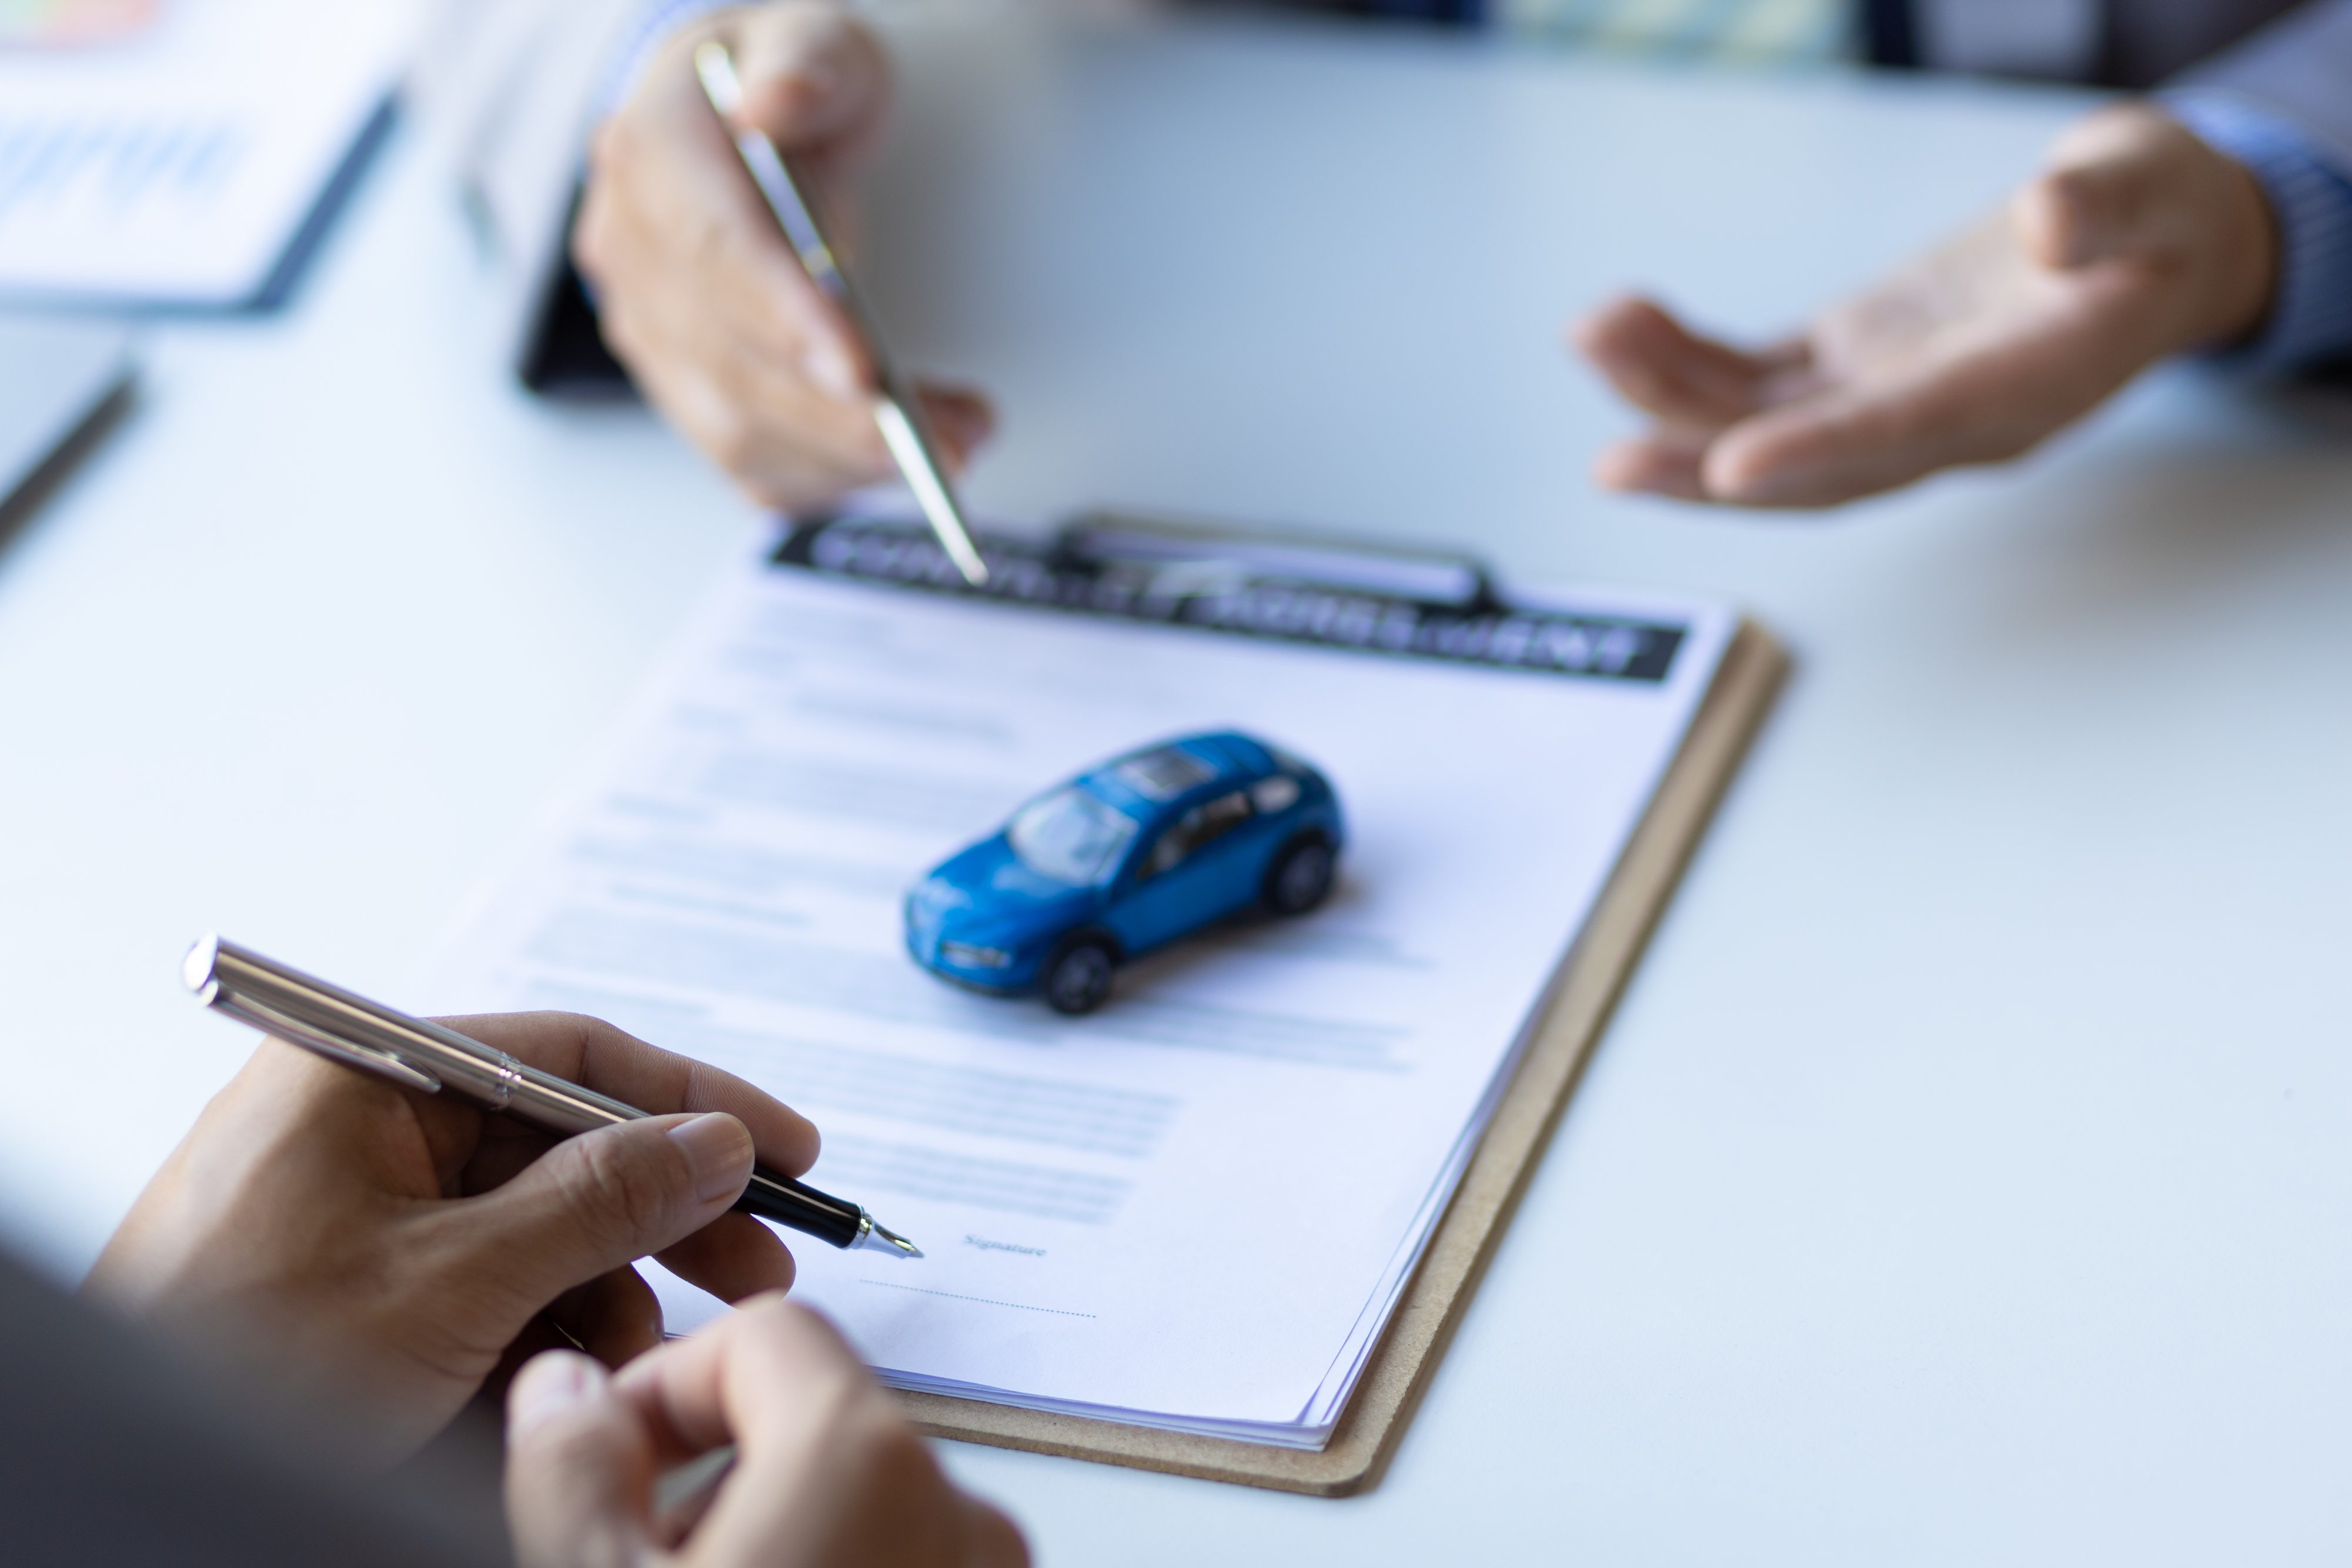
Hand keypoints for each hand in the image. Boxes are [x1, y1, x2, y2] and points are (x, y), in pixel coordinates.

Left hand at [86, 1012, 818, 1461]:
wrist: (134, 1482)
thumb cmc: (243, 1365)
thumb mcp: (451, 1283)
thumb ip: (598, 1202)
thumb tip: (715, 1147)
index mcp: (364, 1077)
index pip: (567, 1055)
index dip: (689, 1101)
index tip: (787, 1148)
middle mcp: (361, 1124)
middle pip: (560, 1140)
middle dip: (660, 1211)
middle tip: (753, 1265)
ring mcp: (355, 1206)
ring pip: (533, 1223)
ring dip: (601, 1288)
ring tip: (626, 1356)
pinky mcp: (355, 1283)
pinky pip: (484, 1282)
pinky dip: (538, 1327)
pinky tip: (557, 1382)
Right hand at [506, 1297, 1028, 1567]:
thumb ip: (572, 1467)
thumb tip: (565, 1389)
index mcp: (865, 1462)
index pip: (766, 1332)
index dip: (664, 1382)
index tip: (606, 1455)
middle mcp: (954, 1506)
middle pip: (813, 1412)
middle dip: (711, 1459)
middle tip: (629, 1547)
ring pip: (854, 1494)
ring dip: (764, 1522)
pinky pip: (900, 1554)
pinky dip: (827, 1561)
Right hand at [575, 1, 994, 511]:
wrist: (744, 127)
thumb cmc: (791, 88)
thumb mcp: (816, 44)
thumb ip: (802, 66)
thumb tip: (771, 107)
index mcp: (651, 151)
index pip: (715, 251)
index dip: (786, 318)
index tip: (864, 371)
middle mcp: (629, 248)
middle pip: (730, 359)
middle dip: (843, 415)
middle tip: (951, 437)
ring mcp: (648, 326)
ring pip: (736, 427)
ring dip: (849, 456)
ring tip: (954, 444)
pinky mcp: (681, 386)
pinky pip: (746, 461)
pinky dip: (828, 477)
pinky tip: (898, 463)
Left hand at [1573, 102, 2278, 507]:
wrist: (2153, 244)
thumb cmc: (2158, 218)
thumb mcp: (2155, 187)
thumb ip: (2107, 207)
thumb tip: (2048, 220)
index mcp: (2023, 389)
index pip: (1906, 433)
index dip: (1818, 453)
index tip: (1731, 469)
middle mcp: (1943, 419)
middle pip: (1812, 468)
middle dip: (1705, 471)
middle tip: (1613, 466)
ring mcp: (1889, 397)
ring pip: (1765, 425)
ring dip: (1672, 399)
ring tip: (1596, 337)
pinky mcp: (1853, 364)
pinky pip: (1757, 381)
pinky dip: (1687, 362)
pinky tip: (1627, 328)